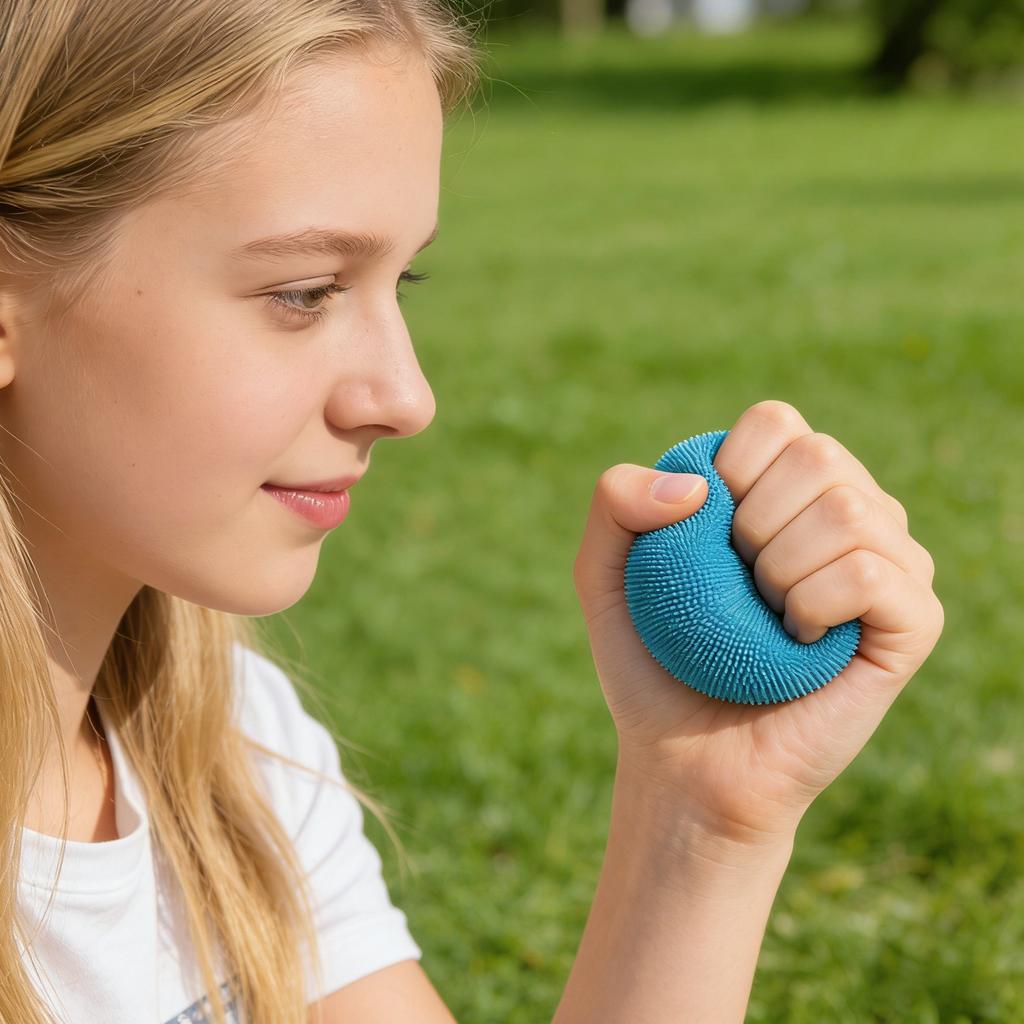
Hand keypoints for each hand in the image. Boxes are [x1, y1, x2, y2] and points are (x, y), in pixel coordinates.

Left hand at [572, 400, 943, 845]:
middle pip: (819, 457)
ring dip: (780, 573)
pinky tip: (797, 642)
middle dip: (751, 526)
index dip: (728, 473)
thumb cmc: (654, 662)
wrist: (685, 759)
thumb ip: (614, 500)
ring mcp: (891, 563)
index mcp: (788, 488)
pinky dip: (816, 606)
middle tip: (739, 589)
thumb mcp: (603, 573)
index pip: (775, 422)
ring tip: (766, 621)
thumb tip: (699, 484)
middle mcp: (849, 513)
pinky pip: (874, 575)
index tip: (705, 538)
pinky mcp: (913, 622)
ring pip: (852, 513)